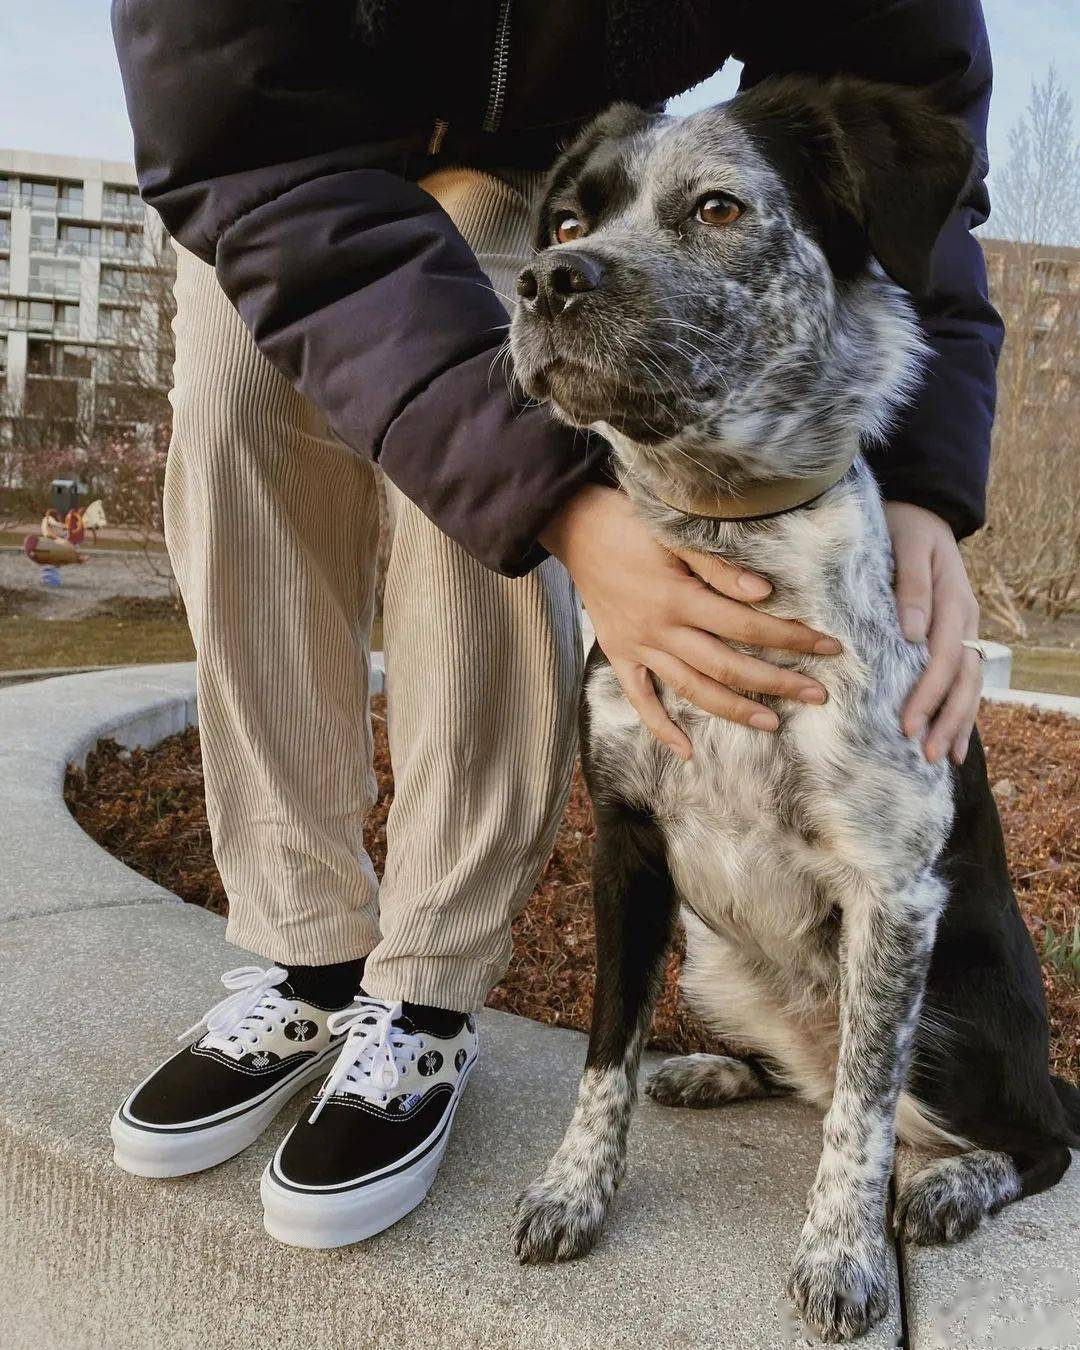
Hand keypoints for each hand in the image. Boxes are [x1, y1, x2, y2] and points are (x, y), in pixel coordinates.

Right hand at [540, 486, 841, 759]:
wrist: (574, 527)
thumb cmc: (628, 523)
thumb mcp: (674, 534)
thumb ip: (717, 567)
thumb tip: (763, 595)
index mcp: (678, 599)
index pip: (747, 626)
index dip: (790, 637)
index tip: (828, 646)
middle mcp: (660, 631)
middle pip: (727, 666)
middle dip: (776, 682)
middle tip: (818, 694)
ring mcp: (639, 648)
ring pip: (692, 689)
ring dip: (734, 710)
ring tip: (772, 724)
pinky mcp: (619, 655)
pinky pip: (640, 700)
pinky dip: (661, 728)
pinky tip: (686, 751)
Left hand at [887, 501, 980, 764]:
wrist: (920, 511)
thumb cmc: (905, 527)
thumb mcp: (907, 546)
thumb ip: (913, 588)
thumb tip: (913, 633)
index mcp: (954, 602)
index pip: (943, 659)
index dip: (927, 694)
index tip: (906, 725)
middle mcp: (965, 621)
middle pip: (962, 680)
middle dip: (945, 720)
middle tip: (925, 755)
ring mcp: (964, 630)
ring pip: (969, 685)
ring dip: (956, 723)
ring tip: (942, 759)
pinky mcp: (955, 636)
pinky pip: (963, 680)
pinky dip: (960, 711)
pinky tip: (953, 740)